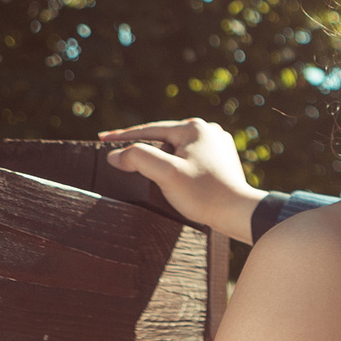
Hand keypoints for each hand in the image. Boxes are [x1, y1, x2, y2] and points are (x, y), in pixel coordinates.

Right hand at [98, 118, 266, 243]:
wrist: (237, 212)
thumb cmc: (203, 193)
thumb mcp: (165, 173)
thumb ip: (138, 157)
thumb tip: (116, 155)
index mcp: (194, 128)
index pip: (150, 130)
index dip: (123, 137)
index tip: (102, 138)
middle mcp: (208, 131)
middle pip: (163, 138)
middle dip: (141, 145)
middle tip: (116, 150)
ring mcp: (217, 145)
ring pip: (176, 148)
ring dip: (157, 155)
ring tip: (136, 160)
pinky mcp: (221, 160)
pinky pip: (188, 158)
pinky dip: (173, 163)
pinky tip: (164, 170)